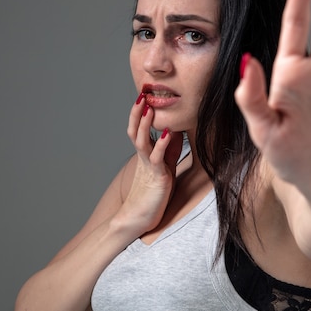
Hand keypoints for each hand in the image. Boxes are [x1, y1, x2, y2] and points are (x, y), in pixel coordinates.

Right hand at [117, 94, 182, 234]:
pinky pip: (157, 158)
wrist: (137, 219)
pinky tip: (166, 133)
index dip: (140, 112)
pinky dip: (161, 144)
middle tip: (141, 92)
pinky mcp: (157, 177)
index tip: (144, 94)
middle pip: (135, 129)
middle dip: (138, 111)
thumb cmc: (152, 195)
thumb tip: (174, 130)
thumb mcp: (164, 167)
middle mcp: (143, 157)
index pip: (139, 128)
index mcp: (145, 154)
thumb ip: (168, 149)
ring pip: (141, 140)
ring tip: (148, 106)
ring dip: (144, 122)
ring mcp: (148, 166)